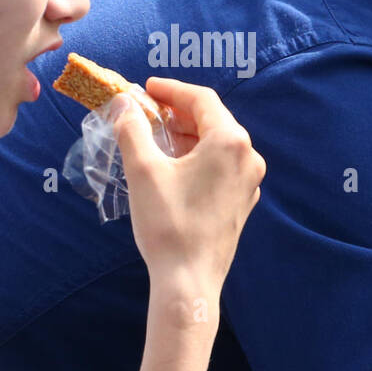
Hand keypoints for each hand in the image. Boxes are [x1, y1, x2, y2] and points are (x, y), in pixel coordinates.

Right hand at [111, 78, 264, 303]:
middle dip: (178, 113)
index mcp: (230, 142)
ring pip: (217, 144)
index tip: (146, 88)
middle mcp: (248, 157)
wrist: (189, 281)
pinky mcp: (242, 202)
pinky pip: (221, 167)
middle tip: (148, 111)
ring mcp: (249, 182)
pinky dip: (198, 158)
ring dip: (187, 136)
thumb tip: (123, 103)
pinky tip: (174, 167)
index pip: (201, 99)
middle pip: (212, 120)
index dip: (171, 89)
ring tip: (156, 137)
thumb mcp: (143, 170)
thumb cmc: (168, 223)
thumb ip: (132, 129)